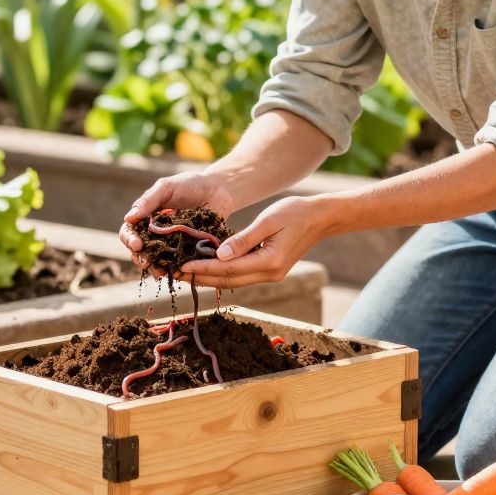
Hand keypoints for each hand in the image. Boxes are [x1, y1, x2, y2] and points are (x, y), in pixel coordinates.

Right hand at [119, 172, 235, 268]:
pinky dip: (176, 269)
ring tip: (158, 273)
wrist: (218, 189)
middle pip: (141, 250)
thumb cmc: (190, 184)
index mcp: (146, 218)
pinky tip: (177, 273)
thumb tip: (128, 218)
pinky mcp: (188, 250)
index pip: (130, 231)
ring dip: (155, 268)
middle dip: (140, 258)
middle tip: (146, 262)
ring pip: (158, 260)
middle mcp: (156, 233)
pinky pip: (179, 262)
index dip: (130, 239)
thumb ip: (148, 201)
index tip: (137, 244)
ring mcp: (172, 243)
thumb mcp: (167, 187)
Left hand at [177, 196, 330, 288]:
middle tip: (174, 274)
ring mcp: (270, 275)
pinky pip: (241, 276)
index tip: (181, 267)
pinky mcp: (270, 271)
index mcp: (269, 262)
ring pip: (233, 281)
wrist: (320, 218)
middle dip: (200, 278)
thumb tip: (220, 255)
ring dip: (209, 279)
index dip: (203, 269)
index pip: (228, 269)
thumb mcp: (268, 220)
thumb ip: (244, 239)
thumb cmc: (295, 212)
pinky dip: (222, 274)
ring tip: (185, 274)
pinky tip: (207, 269)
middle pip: (228, 281)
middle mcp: (269, 274)